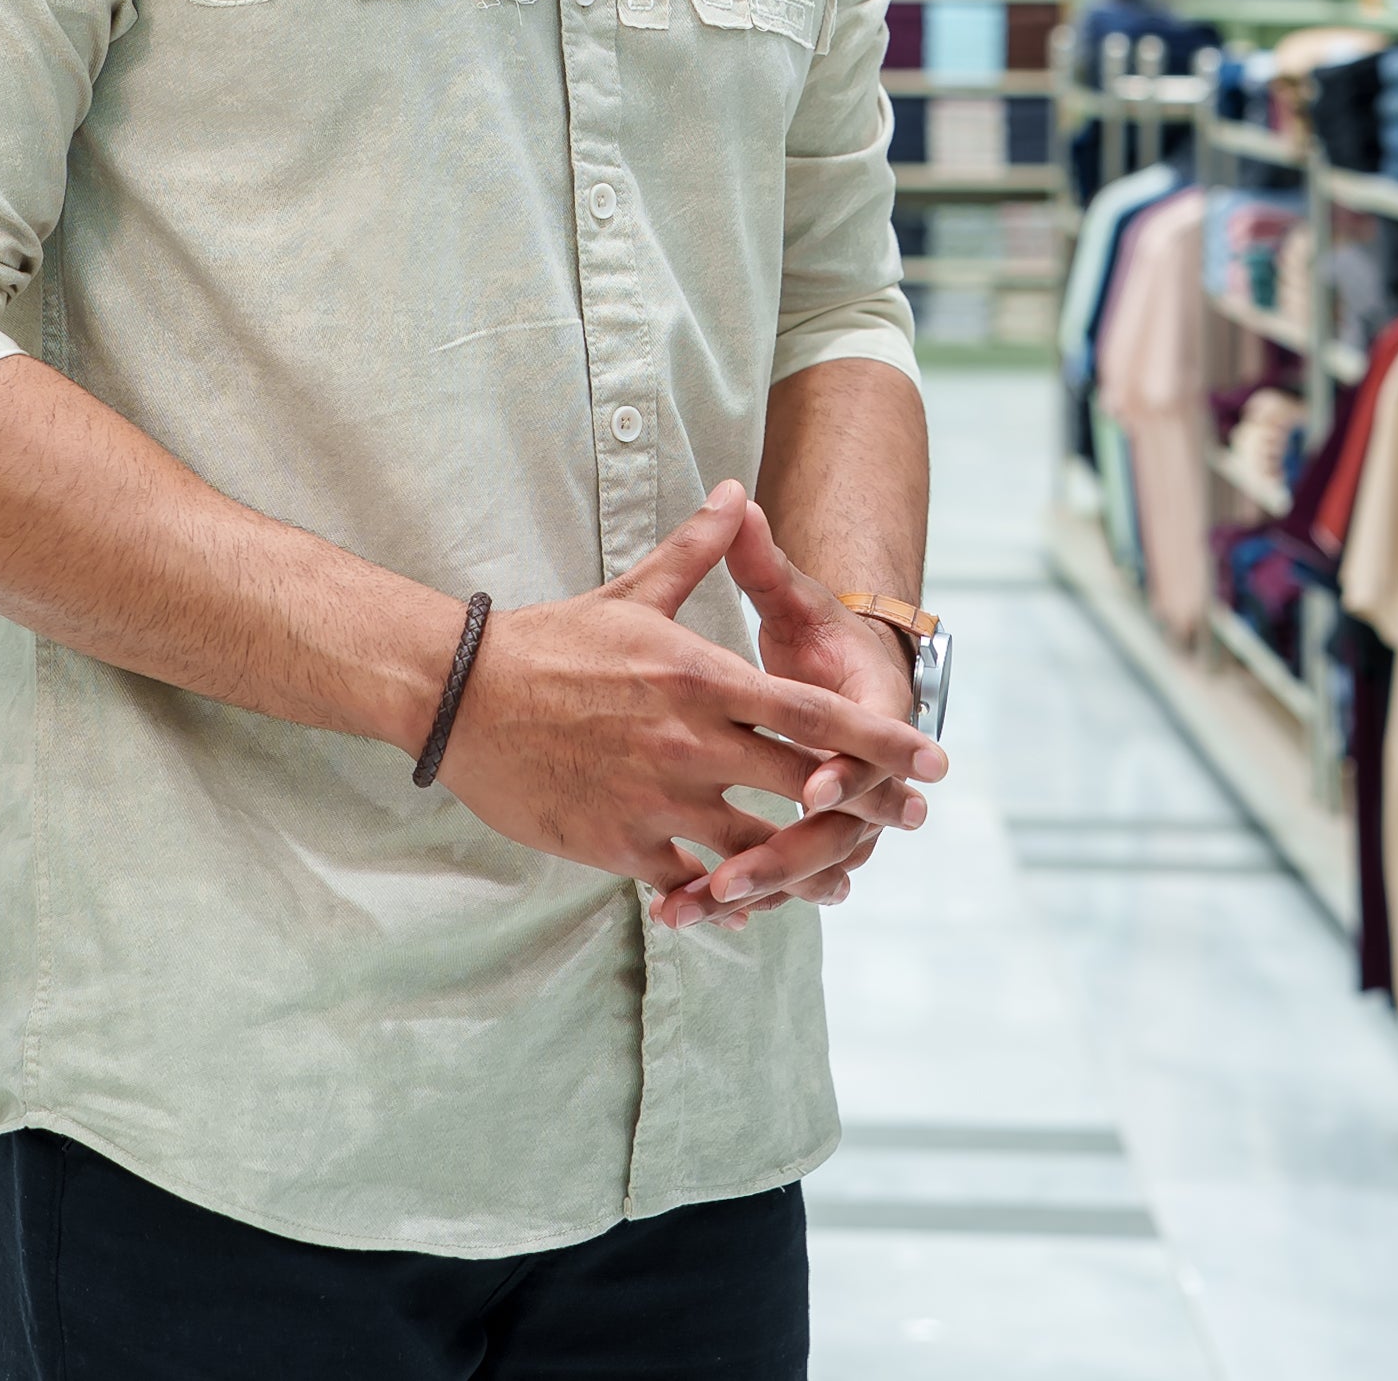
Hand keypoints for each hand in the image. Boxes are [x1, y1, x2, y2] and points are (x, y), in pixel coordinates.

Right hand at [435, 483, 945, 929]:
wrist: (465, 695)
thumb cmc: (553, 641)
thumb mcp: (634, 593)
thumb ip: (698, 550)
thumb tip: (736, 492)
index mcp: (701, 677)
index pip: (814, 714)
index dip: (881, 741)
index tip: (932, 758)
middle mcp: (691, 741)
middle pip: (802, 784)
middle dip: (863, 807)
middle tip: (909, 820)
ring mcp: (657, 799)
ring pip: (756, 848)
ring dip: (803, 869)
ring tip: (838, 882)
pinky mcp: (621, 844)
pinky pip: (690, 882)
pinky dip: (720, 896)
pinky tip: (741, 906)